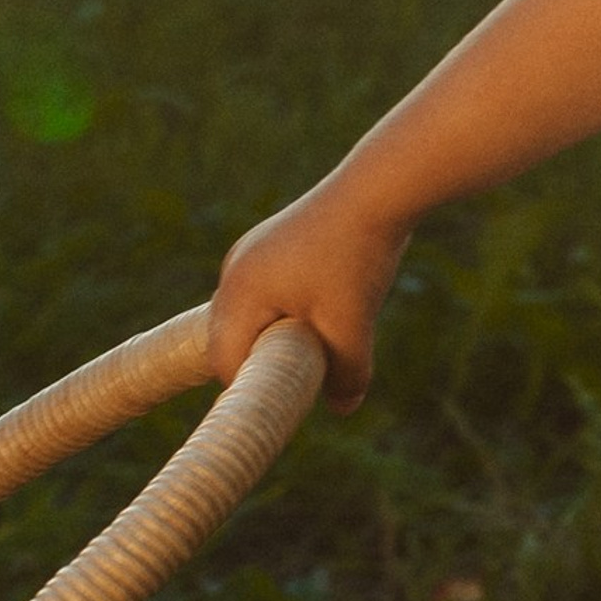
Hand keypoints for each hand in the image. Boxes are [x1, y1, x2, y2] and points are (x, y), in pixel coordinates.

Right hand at [209, 176, 409, 411]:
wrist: (375, 191)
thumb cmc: (356, 258)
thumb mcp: (353, 327)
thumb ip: (346, 375)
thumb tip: (342, 409)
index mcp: (240, 294)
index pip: (224, 361)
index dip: (252, 388)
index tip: (291, 398)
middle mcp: (234, 272)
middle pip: (230, 339)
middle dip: (263, 362)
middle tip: (308, 374)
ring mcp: (248, 254)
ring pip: (249, 316)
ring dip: (276, 335)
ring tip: (323, 332)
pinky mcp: (267, 244)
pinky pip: (264, 293)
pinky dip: (286, 310)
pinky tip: (326, 304)